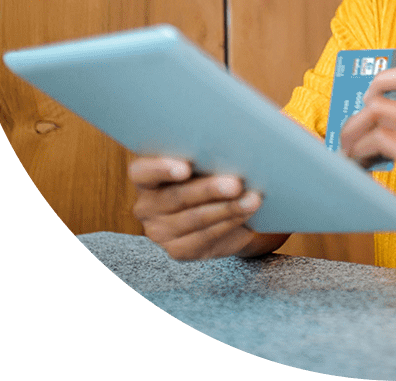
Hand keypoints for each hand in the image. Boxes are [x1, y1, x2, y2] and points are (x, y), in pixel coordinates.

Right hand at [128, 157, 262, 259]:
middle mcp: (147, 206)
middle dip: (209, 190)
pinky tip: (247, 212)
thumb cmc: (207, 172)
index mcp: (146, 176)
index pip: (142, 171)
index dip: (161, 168)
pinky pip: (206, 237)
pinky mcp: (179, 250)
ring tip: (253, 199)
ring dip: (228, 208)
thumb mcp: (202, 160)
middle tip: (235, 183)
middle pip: (177, 197)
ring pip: (195, 219)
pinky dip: (230, 222)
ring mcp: (160, 231)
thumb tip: (235, 145)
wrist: (218, 209)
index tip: (185, 168)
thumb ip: (206, 154)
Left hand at [338, 64, 395, 258]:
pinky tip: (359, 167)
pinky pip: (377, 139)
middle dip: (355, 114)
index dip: (383, 79)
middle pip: (382, 93)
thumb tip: (366, 125)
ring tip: (349, 156)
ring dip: (352, 134)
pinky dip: (359, 152)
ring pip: (374, 113)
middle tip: (349, 137)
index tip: (368, 99)